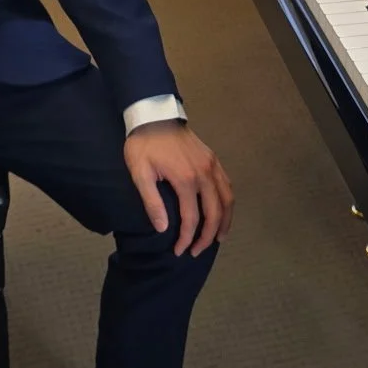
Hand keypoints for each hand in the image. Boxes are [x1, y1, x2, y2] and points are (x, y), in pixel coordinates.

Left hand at [123, 121, 234, 256]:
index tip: (179, 251)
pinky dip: (227, 202)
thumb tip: (163, 228)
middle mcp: (204, 173)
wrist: (154, 115)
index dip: (187, 238)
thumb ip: (152, 202)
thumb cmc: (143, 145)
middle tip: (197, 251)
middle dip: (207, 236)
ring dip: (224, 221)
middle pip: (214, 212)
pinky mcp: (213, 159)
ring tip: (217, 238)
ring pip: (227, 199)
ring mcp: (212, 165)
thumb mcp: (140, 173)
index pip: (192, 218)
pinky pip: (226, 185)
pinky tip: (222, 212)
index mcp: (186, 179)